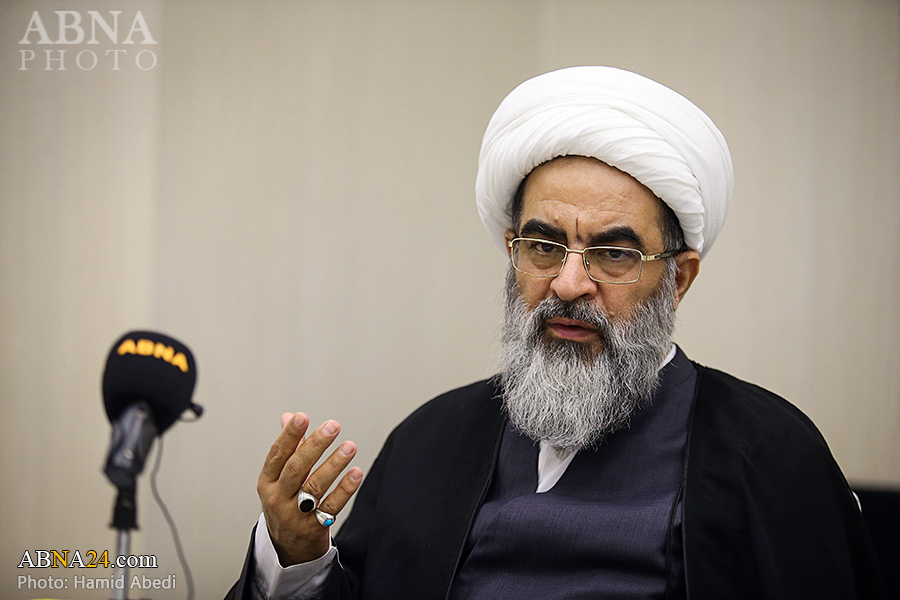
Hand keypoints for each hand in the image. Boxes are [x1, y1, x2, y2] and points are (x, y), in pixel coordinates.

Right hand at [257, 412, 362, 565]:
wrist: (287, 548)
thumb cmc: (285, 504)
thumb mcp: (278, 479)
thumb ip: (288, 448)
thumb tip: (289, 416)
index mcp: (267, 482)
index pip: (277, 455)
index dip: (289, 435)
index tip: (302, 417)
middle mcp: (278, 498)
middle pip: (296, 469)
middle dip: (315, 445)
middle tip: (332, 426)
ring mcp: (295, 515)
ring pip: (315, 486)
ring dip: (334, 464)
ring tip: (349, 446)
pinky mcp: (313, 528)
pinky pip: (331, 506)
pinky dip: (344, 489)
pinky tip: (356, 473)